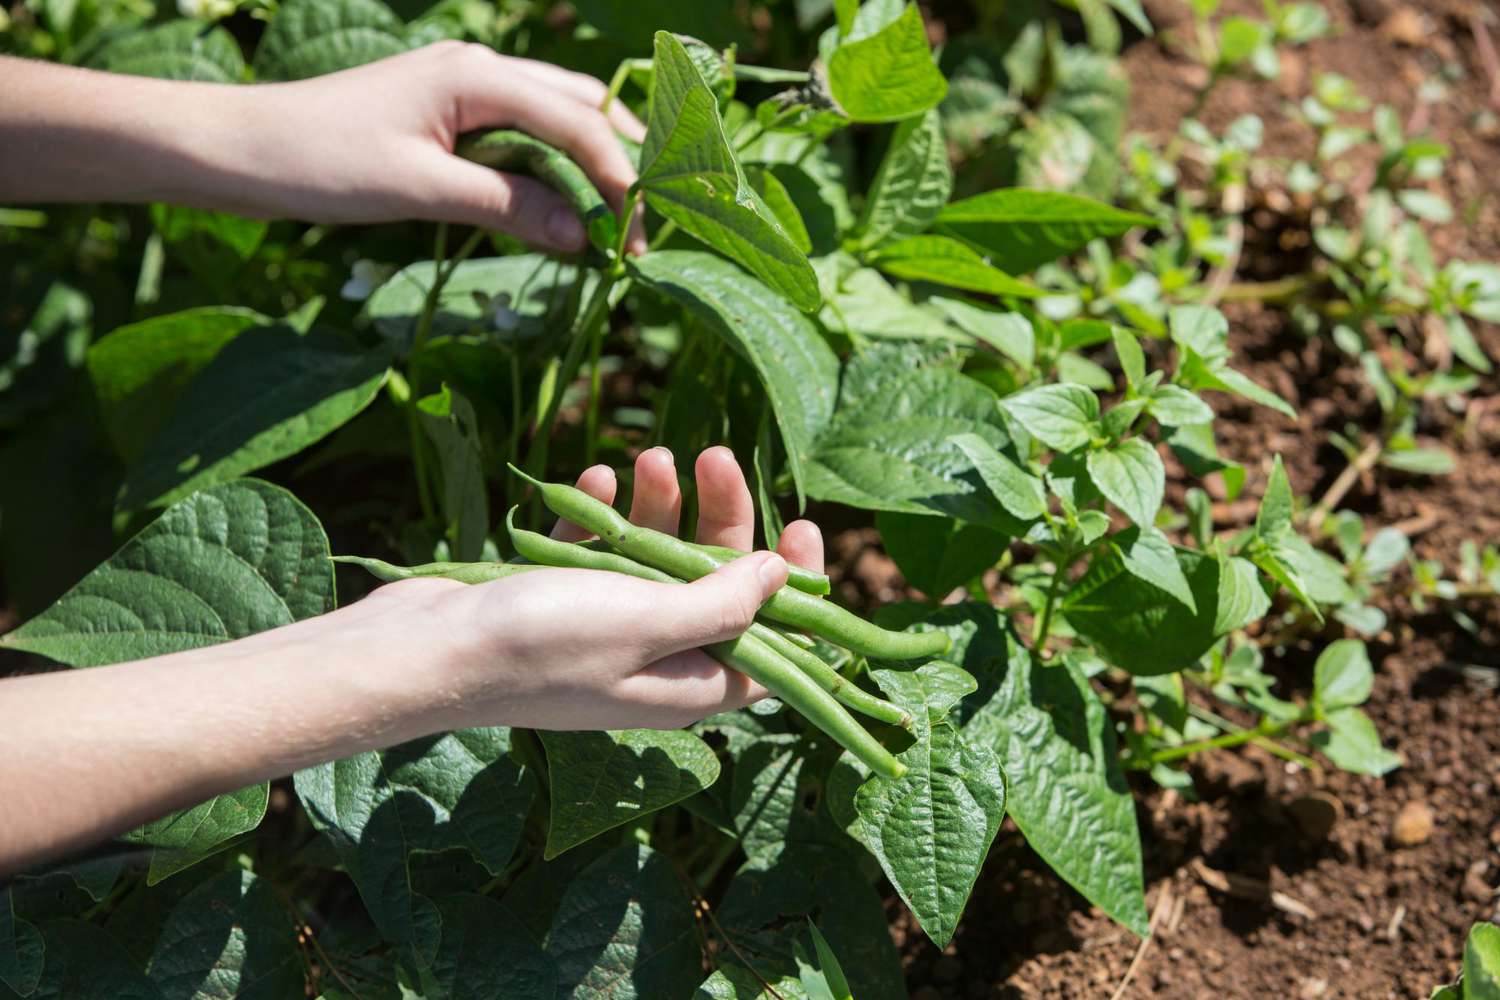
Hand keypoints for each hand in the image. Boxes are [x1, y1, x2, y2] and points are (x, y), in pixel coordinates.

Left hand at [0, 46, 646, 252]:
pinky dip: (554, 174)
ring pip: (557, 120)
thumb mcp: (418, 188)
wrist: (240, 150)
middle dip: (622, 161)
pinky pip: (523, 140)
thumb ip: (506, 205)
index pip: (576, 122)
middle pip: (581, 106)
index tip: (641, 235)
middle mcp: (480, 71)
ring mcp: (465, 91)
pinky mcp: (450, 119)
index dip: (618, 177)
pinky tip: (565, 212)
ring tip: (620, 222)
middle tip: (647, 225)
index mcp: (477, 75)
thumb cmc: (319, 161)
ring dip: (592, 166)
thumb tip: (584, 237)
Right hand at [367, 447, 826, 729]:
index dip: (795, 590)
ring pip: (655, 560)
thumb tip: (781, 579)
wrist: (424, 651)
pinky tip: (598, 481)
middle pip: (712, 587)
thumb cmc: (542, 645)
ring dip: (659, 506)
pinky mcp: (556, 600)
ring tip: (651, 456)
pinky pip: (598, 552)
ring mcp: (602, 630)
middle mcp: (651, 662)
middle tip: (713, 455)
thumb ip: (721, 604)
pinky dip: (603, 516)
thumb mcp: (648, 623)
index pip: (771, 647)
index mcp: (686, 686)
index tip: (802, 527)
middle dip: (719, 520)